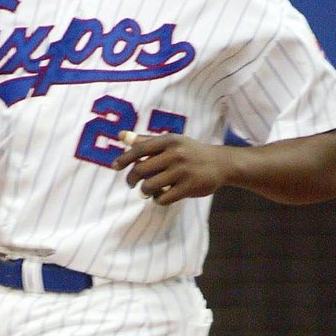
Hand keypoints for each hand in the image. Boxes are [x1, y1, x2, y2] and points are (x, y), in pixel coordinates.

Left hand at [113, 131, 235, 205]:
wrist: (221, 163)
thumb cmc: (190, 152)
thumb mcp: (171, 142)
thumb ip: (146, 141)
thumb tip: (121, 136)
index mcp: (168, 140)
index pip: (138, 149)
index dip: (123, 159)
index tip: (115, 167)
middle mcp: (175, 154)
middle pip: (140, 170)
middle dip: (131, 179)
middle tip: (132, 183)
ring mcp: (182, 171)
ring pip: (149, 186)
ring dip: (144, 191)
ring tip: (148, 191)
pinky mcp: (188, 187)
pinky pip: (162, 199)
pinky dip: (157, 200)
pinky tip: (161, 196)